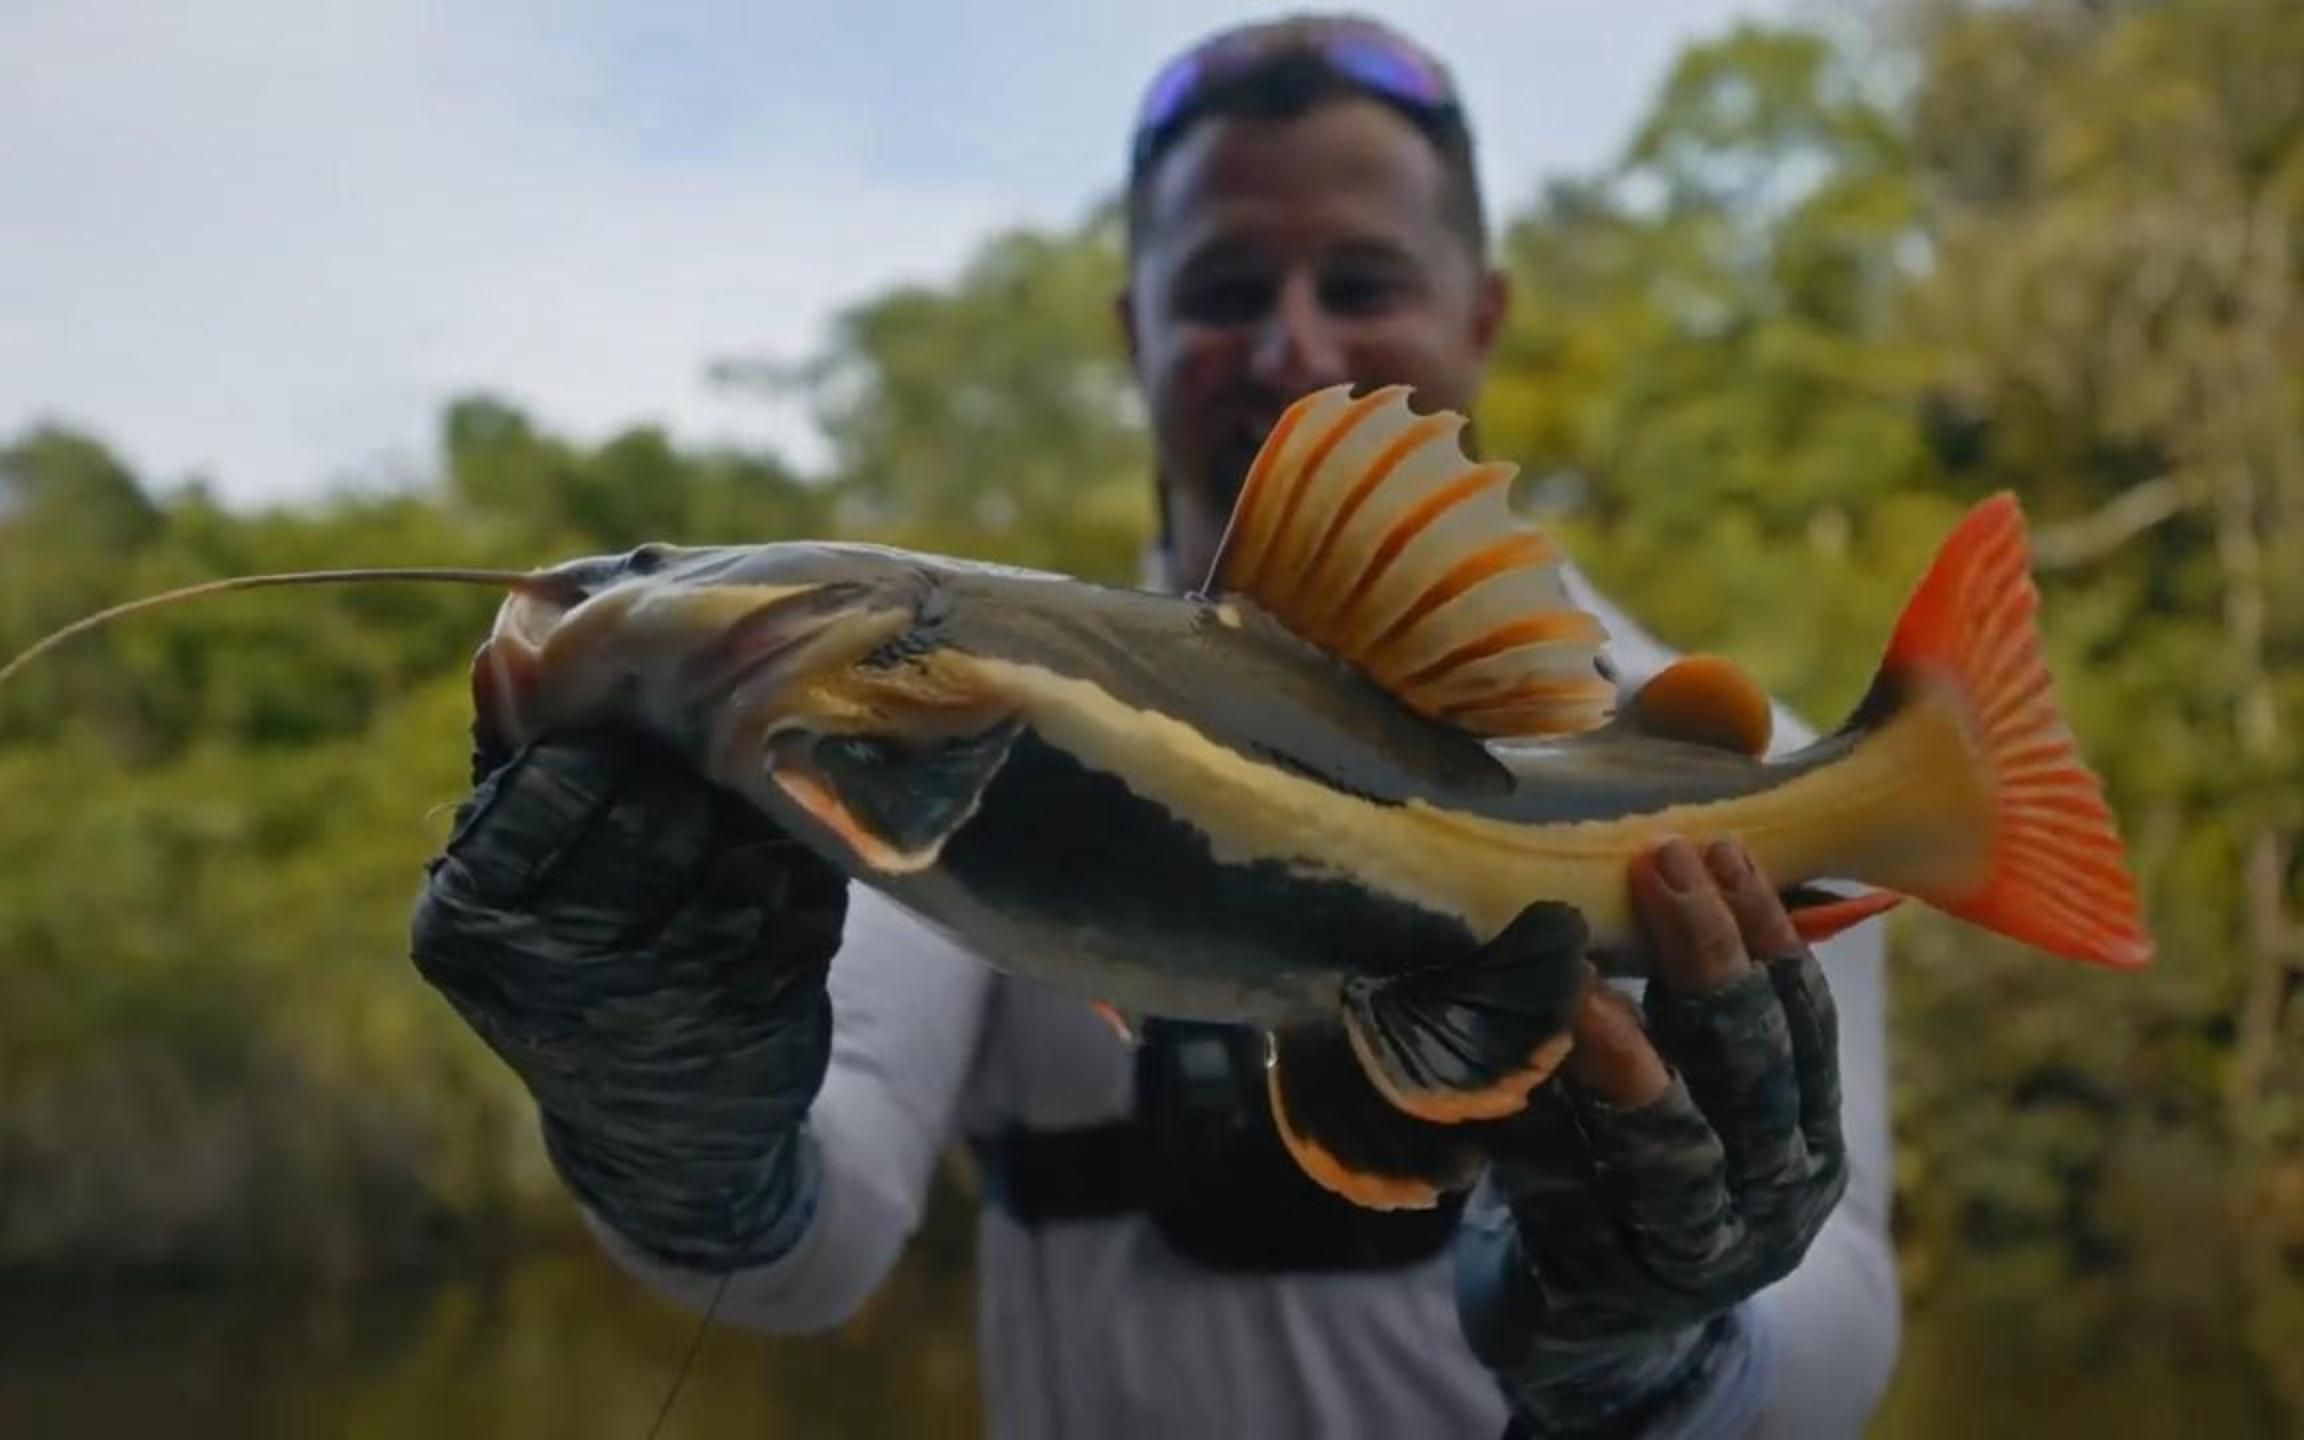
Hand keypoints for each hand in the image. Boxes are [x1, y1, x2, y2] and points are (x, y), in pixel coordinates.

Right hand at [410, 732, 848, 1270]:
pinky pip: (801, 890)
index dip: (607, 751)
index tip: (625, 756)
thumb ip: (517, 757)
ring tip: (733, 832)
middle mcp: (556, 970)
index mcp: (467, 916)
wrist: (658, 1125)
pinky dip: (799, 871)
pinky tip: (778, 887)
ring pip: (736, 844)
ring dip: (746, 823)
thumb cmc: (576, 950)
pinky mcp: (760, 1014)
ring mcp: (666, 1000)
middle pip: (652, 810)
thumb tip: (514, 632)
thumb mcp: (516, 876)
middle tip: (692, 784)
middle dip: (682, 784)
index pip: (558, 779)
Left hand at [1456, 836, 1845, 1432]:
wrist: (1595, 1327)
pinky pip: (1569, 1202)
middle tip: (1660, 866)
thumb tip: (1685, 849)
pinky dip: (1538, 1132)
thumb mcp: (1697, 1094)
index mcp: (1808, 1142)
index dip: (1767, 939)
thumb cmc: (1642, 1170)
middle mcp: (1771, 1204)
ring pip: (1673, 1157)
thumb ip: (1696, 1006)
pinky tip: (1505, 1070)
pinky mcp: (1602, 1290)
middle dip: (1708, 964)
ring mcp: (1691, 1259)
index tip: (1722, 848)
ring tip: (1581, 981)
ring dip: (1626, 1061)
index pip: (1805, 1032)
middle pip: (1752, 1078)